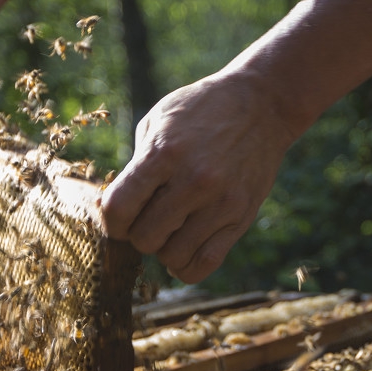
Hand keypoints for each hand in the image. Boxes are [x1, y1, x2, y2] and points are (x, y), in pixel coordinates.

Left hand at [99, 69, 300, 281]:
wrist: (262, 104)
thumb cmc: (200, 111)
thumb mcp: (157, 122)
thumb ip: (136, 167)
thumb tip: (113, 209)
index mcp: (164, 154)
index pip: (118, 209)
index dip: (110, 220)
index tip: (118, 215)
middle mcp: (193, 182)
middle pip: (143, 238)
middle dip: (136, 233)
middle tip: (147, 217)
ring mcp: (220, 203)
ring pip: (172, 256)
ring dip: (162, 248)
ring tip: (169, 228)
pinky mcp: (241, 218)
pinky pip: (204, 264)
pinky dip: (186, 266)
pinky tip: (183, 249)